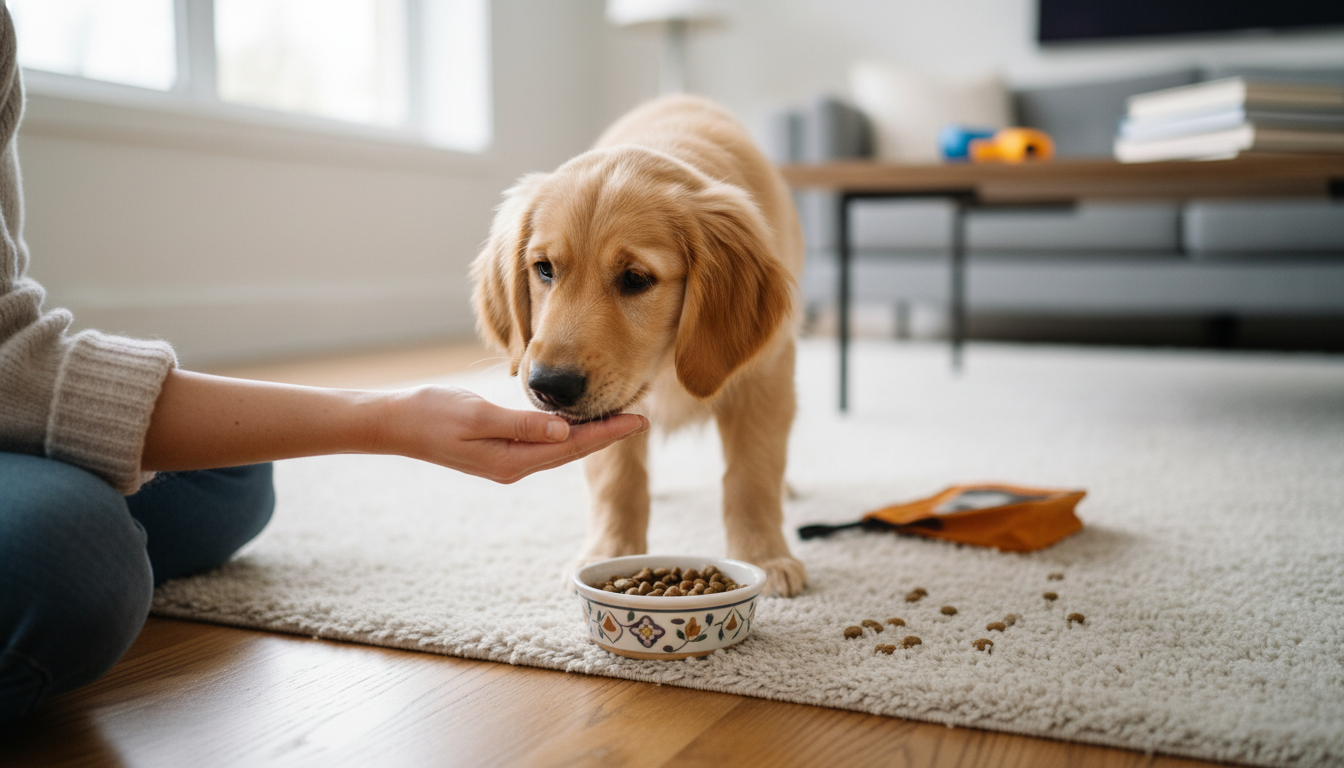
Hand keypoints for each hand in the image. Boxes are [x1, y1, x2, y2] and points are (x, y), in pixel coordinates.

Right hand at [379, 385, 647, 482]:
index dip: (609, 432)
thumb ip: (522, 425)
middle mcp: (516, 466)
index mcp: (513, 460)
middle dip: (609, 432)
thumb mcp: (477, 415)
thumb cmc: (432, 414)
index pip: (573, 446)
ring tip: (621, 415)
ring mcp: (509, 461)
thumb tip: (565, 430)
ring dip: (592, 431)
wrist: (396, 424)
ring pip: (562, 447)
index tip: (640, 419)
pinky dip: (568, 431)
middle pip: (573, 449)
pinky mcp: (502, 451)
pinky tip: (581, 420)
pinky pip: (545, 442)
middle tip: (643, 414)